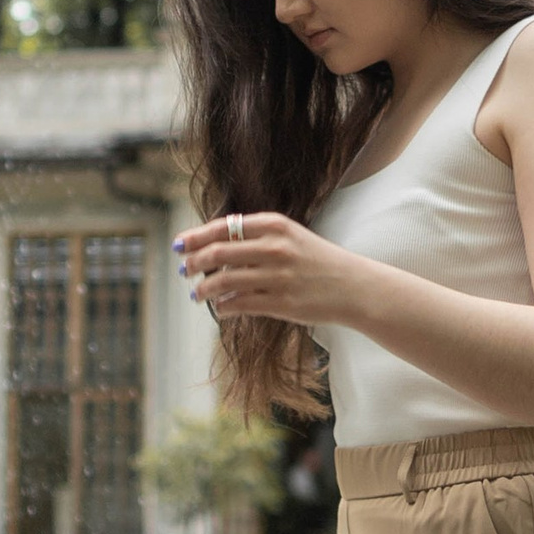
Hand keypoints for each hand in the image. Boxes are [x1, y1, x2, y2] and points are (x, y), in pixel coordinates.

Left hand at [175, 211, 354, 325]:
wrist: (354, 287)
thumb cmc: (317, 261)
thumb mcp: (290, 236)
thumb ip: (256, 236)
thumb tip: (213, 245)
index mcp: (275, 225)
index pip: (224, 227)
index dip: (196, 236)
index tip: (180, 245)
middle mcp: (275, 247)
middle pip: (218, 253)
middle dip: (193, 263)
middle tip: (184, 270)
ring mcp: (278, 276)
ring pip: (223, 281)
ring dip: (203, 289)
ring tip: (196, 294)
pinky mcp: (281, 302)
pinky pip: (238, 304)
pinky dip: (223, 306)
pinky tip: (220, 308)